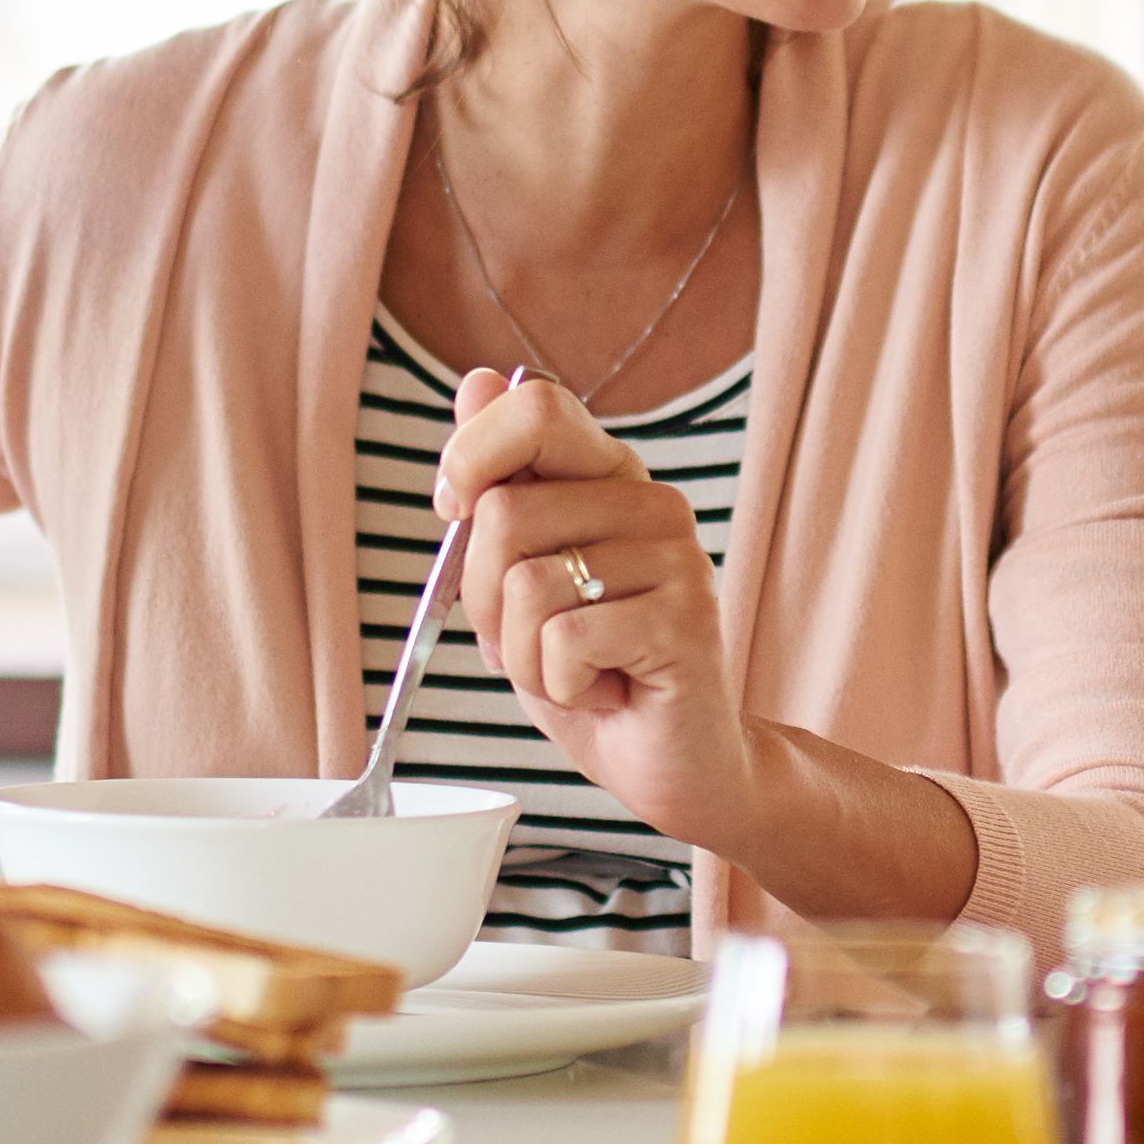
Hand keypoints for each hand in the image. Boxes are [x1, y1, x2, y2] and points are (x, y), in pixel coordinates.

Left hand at [434, 368, 759, 851]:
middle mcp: (649, 501)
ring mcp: (676, 556)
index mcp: (607, 476)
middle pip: (505, 513)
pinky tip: (607, 690)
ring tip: (576, 668)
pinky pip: (562, 642)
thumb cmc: (589, 670)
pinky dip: (560, 685)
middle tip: (535, 637)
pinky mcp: (685, 617)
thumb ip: (497, 487)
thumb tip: (476, 381)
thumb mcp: (518, 578)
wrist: (670, 762)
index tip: (458, 514)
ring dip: (523, 654)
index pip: (534, 405)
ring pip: (525, 585)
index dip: (470, 457)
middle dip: (485, 597)